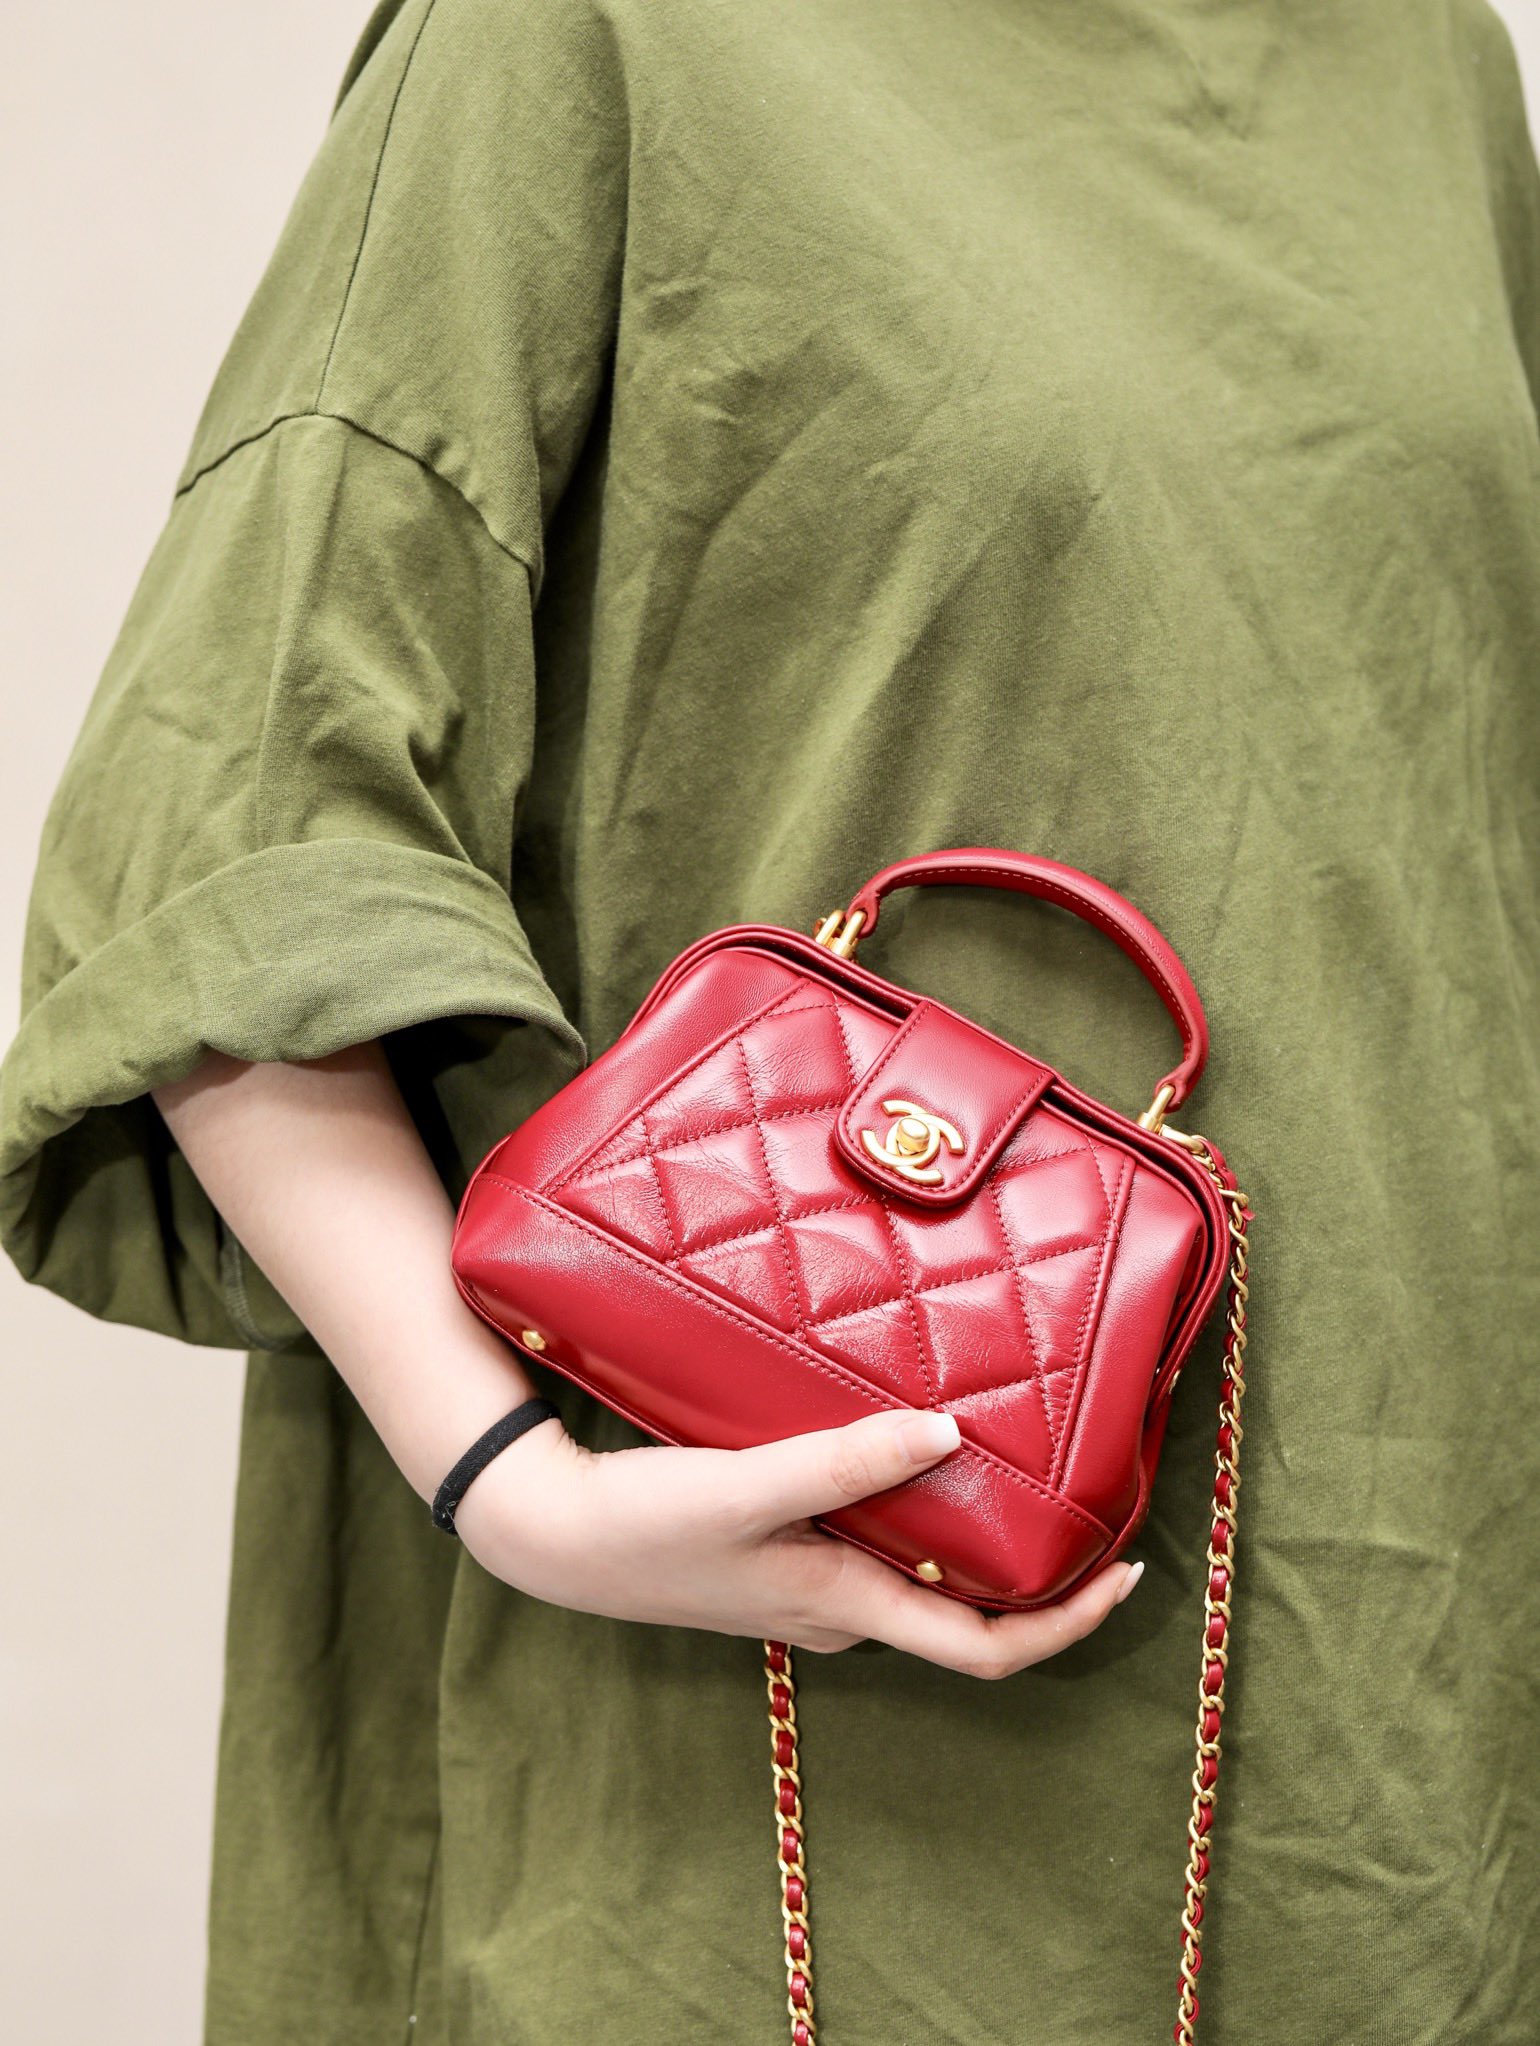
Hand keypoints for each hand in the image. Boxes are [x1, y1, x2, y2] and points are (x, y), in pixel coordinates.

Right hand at [452, 1407, 1142, 1678]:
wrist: (554, 1539)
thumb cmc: (648, 1525)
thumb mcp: (748, 1487)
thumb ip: (845, 1462)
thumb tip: (947, 1434)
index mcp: (845, 1606)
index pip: (986, 1648)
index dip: (1068, 1623)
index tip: (1130, 1573)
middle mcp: (839, 1611)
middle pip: (966, 1617)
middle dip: (1040, 1578)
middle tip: (1093, 1508)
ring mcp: (809, 1589)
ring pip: (920, 1581)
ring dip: (976, 1543)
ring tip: (1018, 1471)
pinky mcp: (781, 1557)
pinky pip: (875, 1550)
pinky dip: (918, 1517)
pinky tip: (913, 1457)